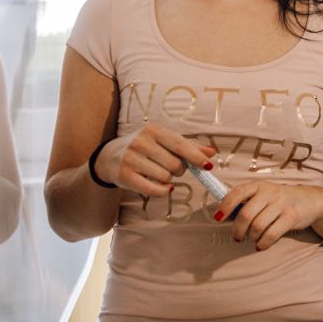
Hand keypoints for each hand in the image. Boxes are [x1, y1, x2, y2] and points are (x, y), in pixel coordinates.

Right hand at [100, 124, 216, 198]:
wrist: (110, 156)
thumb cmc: (144, 148)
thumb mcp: (164, 141)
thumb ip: (188, 147)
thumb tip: (212, 153)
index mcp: (154, 130)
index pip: (180, 145)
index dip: (196, 157)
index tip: (208, 166)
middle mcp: (141, 142)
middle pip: (175, 165)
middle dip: (179, 170)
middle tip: (172, 168)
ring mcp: (131, 158)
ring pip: (165, 177)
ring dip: (168, 179)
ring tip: (159, 173)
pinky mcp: (125, 175)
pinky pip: (153, 189)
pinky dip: (162, 191)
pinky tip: (163, 187)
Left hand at [216, 181, 322, 250]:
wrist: (311, 200)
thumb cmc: (280, 200)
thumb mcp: (264, 193)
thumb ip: (247, 201)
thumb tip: (223, 215)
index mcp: (258, 185)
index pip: (237, 193)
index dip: (225, 206)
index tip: (218, 218)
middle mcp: (269, 192)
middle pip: (246, 214)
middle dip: (238, 230)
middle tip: (237, 237)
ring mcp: (281, 204)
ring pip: (257, 226)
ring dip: (251, 237)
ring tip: (252, 239)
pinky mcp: (291, 217)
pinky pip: (271, 234)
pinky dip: (263, 243)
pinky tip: (261, 245)